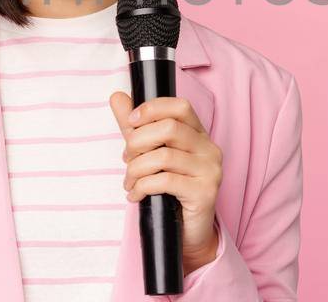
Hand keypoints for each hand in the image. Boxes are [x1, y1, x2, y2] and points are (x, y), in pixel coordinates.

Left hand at [109, 92, 223, 272]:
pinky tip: (135, 195)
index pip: (180, 106)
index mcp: (198, 134)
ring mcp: (210, 170)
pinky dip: (142, 187)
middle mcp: (209, 148)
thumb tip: (117, 96)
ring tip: (129, 181)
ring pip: (163, 156)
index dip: (152, 109)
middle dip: (137, 142)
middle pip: (169, 128)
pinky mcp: (205, 192)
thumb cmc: (169, 190)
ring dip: (136, 169)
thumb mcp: (149, 154)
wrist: (187, 232)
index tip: (130, 122)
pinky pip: (165, 181)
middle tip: (127, 159)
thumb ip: (135, 127)